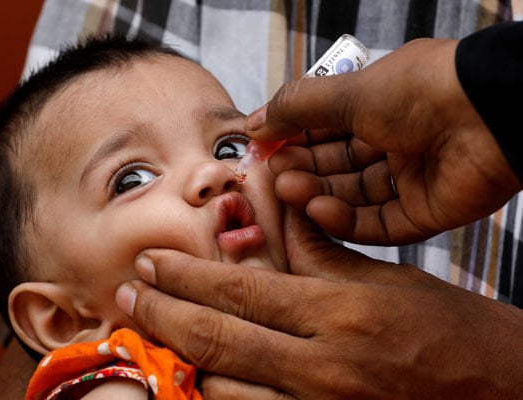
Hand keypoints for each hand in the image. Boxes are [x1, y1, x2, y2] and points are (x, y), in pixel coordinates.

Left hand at [116, 207, 522, 398]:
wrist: (501, 390)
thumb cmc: (448, 332)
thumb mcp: (383, 280)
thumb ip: (317, 253)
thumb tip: (272, 216)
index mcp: (340, 312)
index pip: (240, 291)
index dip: (186, 275)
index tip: (151, 262)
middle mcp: (324, 366)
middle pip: (218, 338)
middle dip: (163, 313)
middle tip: (129, 293)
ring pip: (223, 389)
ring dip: (184, 362)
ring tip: (158, 335)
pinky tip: (200, 380)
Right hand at [246, 38, 519, 244]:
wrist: (491, 115)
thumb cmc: (422, 90)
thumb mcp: (347, 91)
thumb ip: (296, 108)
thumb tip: (254, 124)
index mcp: (380, 105)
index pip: (325, 128)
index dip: (292, 139)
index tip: (261, 150)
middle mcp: (395, 141)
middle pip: (336, 165)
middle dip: (302, 169)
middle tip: (272, 175)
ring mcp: (411, 179)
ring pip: (353, 196)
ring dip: (317, 195)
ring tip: (288, 190)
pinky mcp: (426, 212)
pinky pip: (378, 223)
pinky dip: (346, 220)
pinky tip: (319, 210)